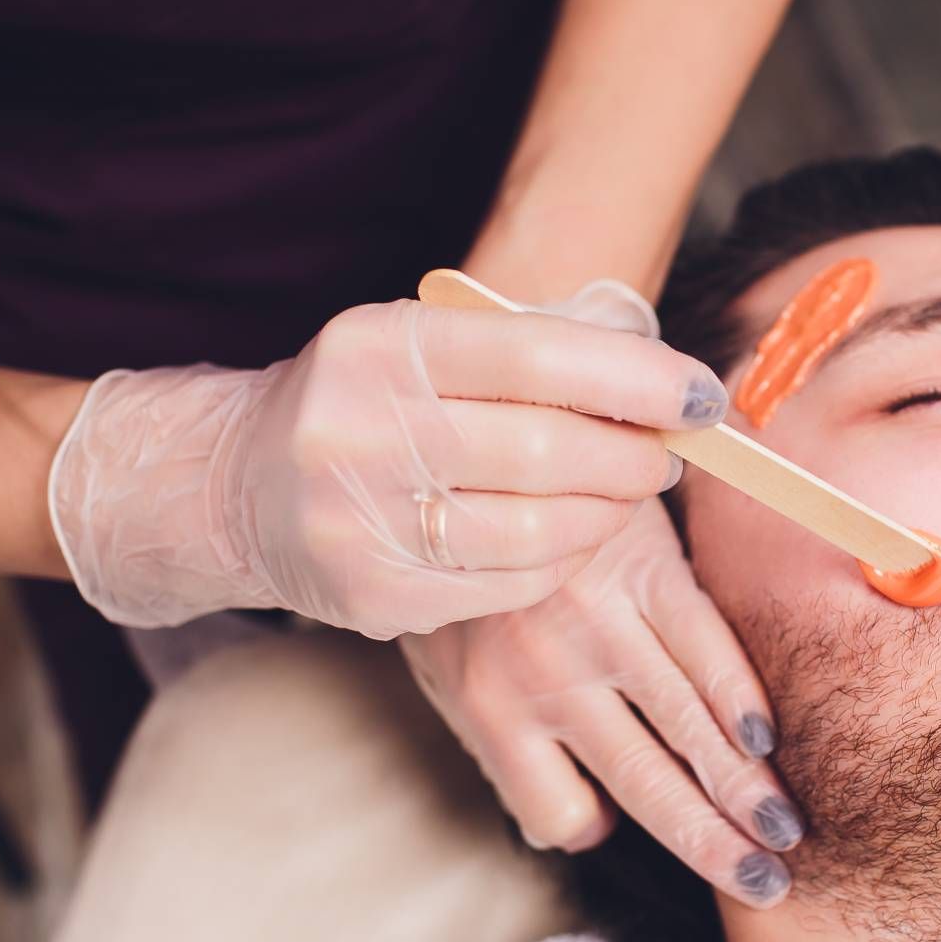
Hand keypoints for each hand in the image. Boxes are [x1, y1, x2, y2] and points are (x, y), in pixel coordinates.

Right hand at [48, 298, 728, 638]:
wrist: (239, 486)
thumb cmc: (364, 402)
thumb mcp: (416, 345)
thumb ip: (522, 351)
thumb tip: (663, 381)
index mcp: (379, 346)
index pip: (537, 355)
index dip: (637, 377)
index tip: (701, 395)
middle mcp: (359, 429)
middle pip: (548, 449)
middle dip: (633, 455)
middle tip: (668, 455)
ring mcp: (360, 521)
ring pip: (538, 529)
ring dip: (608, 514)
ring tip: (627, 495)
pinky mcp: (375, 596)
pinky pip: (509, 585)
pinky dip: (563, 562)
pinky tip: (574, 538)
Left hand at [399, 500, 798, 906]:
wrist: (467, 453)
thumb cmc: (459, 570)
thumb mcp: (441, 664)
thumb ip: (503, 744)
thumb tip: (580, 825)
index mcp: (491, 709)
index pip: (557, 811)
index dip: (588, 828)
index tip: (613, 827)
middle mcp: (549, 678)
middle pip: (646, 782)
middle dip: (711, 841)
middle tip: (763, 882)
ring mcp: (603, 624)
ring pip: (687, 724)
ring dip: (743, 786)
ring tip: (785, 833)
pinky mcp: (647, 570)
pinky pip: (706, 644)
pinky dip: (740, 694)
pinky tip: (766, 738)